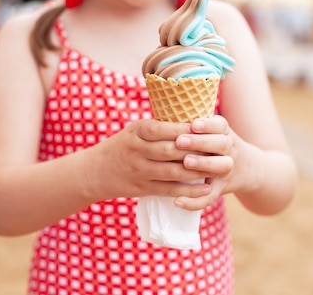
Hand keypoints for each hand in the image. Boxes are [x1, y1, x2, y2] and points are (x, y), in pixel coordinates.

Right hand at [85, 119, 213, 201]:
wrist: (95, 171)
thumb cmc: (123, 146)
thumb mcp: (136, 130)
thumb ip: (159, 127)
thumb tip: (194, 121)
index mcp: (137, 131)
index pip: (163, 128)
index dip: (184, 129)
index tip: (205, 128)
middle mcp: (137, 150)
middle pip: (170, 150)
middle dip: (195, 150)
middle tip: (217, 149)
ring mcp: (139, 171)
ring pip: (172, 171)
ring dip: (196, 171)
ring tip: (215, 169)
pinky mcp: (142, 188)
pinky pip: (168, 190)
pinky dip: (187, 190)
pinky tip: (204, 188)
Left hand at [173, 115, 238, 210]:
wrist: (247, 169)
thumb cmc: (219, 145)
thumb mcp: (215, 131)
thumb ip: (196, 125)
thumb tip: (165, 110)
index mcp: (225, 133)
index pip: (220, 125)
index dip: (207, 125)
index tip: (193, 124)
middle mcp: (229, 150)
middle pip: (221, 143)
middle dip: (201, 142)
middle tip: (180, 141)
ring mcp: (226, 170)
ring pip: (220, 166)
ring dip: (203, 164)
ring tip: (185, 162)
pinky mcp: (219, 189)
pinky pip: (210, 197)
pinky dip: (194, 202)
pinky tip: (177, 201)